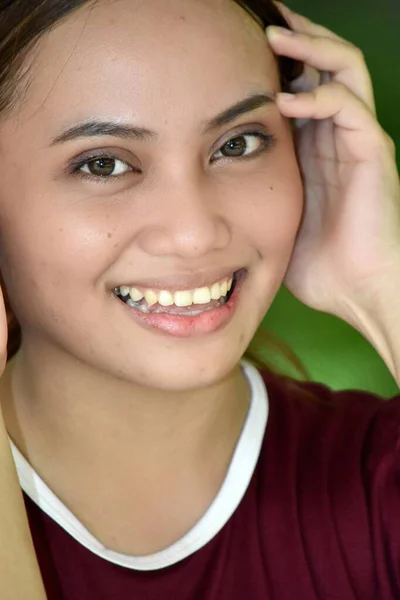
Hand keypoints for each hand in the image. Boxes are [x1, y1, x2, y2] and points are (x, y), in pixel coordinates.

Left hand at [266, 2, 399, 330]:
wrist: (355, 289)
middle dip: (294, 37)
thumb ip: (255, 190)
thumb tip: (208, 184)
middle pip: (323, 64)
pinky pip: (348, 107)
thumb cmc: (316, 261)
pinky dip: (318, 95)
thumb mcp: (274, 216)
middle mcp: (337, 136)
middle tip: (258, 18)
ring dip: (309, 47)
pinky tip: (285, 97)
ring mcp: (357, 141)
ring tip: (272, 33)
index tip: (235, 47)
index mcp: (314, 147)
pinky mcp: (371, 153)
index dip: (275, 61)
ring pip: (342, 69)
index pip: (299, 84)